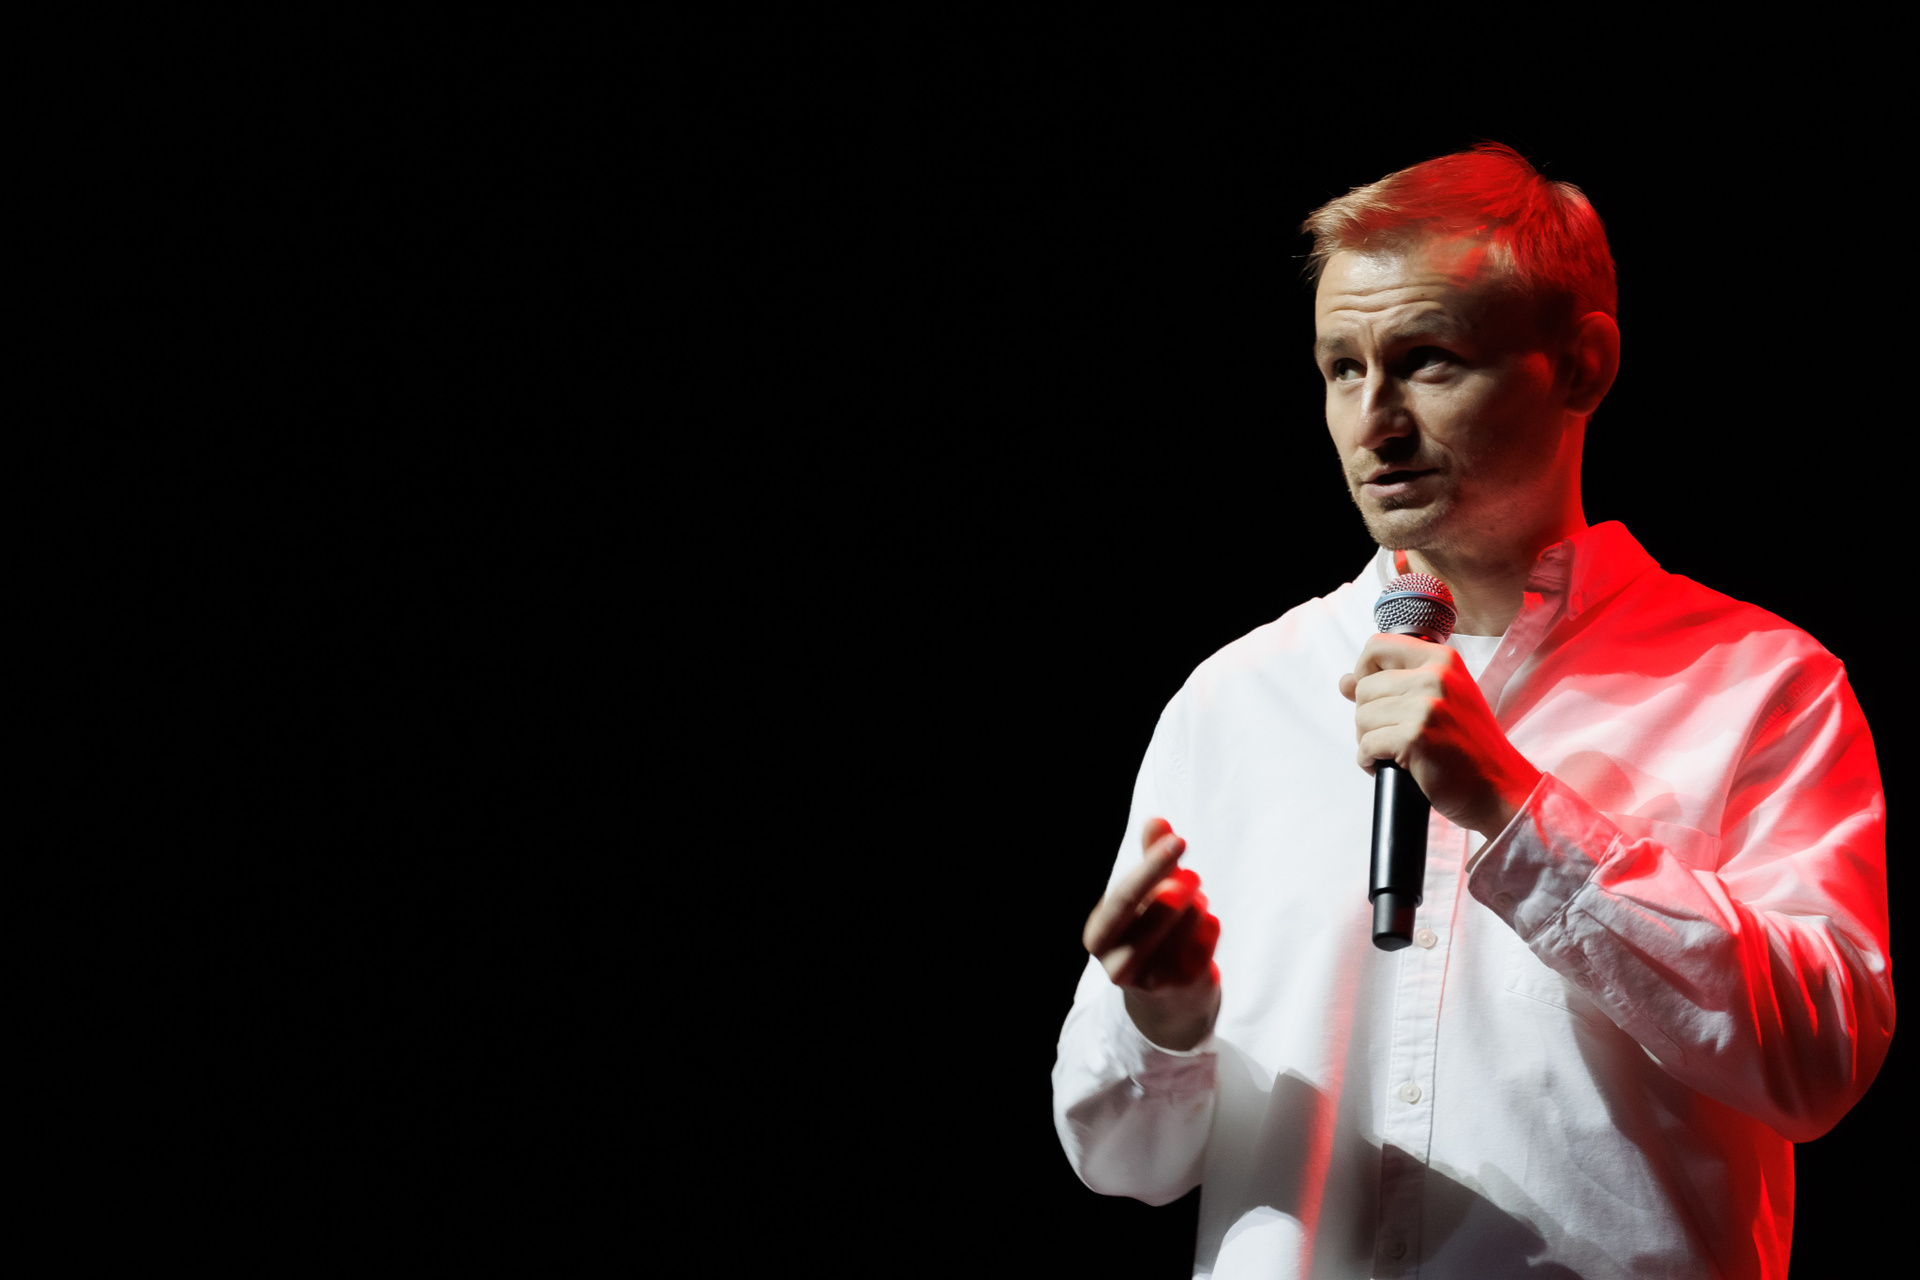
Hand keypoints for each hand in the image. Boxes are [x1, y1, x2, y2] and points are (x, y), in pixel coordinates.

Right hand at [1082, 818, 1220, 1050]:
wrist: (1166, 1001)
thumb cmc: (1149, 935)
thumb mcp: (1142, 898)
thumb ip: (1148, 860)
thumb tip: (1157, 819)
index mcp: (1098, 935)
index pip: (1125, 895)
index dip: (1152, 865)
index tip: (1179, 840)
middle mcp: (1117, 962)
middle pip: (1157, 909)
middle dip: (1181, 884)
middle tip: (1195, 875)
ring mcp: (1152, 978)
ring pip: (1188, 921)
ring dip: (1197, 903)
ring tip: (1194, 904)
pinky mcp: (1183, 985)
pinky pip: (1207, 937)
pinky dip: (1210, 924)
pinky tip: (1202, 928)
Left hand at [1339, 633, 1541, 836]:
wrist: (1498, 788)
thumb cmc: (1467, 746)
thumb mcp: (1438, 701)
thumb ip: (1392, 684)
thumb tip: (1345, 681)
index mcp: (1442, 659)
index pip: (1377, 646)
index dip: (1365, 671)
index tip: (1374, 695)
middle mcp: (1435, 675)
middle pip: (1364, 688)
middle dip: (1369, 717)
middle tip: (1394, 736)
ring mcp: (1426, 706)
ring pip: (1362, 718)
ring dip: (1370, 741)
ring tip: (1398, 752)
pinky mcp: (1415, 737)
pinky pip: (1366, 745)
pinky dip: (1370, 760)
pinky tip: (1393, 766)